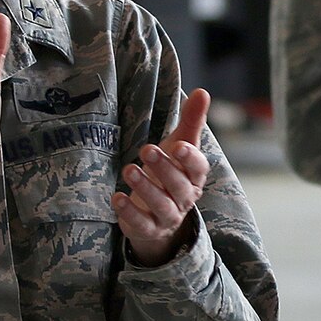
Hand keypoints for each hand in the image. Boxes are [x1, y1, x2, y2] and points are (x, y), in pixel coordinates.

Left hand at [115, 88, 212, 266]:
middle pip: (179, 187)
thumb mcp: (179, 146)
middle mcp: (184, 198)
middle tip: (146, 149)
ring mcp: (167, 216)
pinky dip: (129, 213)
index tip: (178, 146)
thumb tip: (202, 92)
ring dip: (145, 188)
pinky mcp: (148, 229)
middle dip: (164, 169)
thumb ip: (191, 121)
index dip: (190, 159)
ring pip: (161, 206)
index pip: (199, 169)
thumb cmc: (170, 172)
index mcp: (194, 177)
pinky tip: (117, 197)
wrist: (158, 214)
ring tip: (129, 169)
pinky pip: (141, 224)